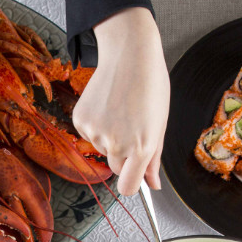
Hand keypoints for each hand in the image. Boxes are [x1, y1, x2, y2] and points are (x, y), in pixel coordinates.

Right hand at [72, 6, 169, 195]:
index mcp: (142, 147)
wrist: (129, 54)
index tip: (133, 176)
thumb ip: (154, 159)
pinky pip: (89, 135)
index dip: (131, 183)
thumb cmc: (150, 86)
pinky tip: (107, 105)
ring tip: (121, 110)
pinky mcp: (81, 121)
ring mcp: (96, 133)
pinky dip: (97, 125)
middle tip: (132, 127)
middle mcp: (117, 144)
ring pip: (103, 149)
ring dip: (110, 137)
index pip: (129, 187)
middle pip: (116, 168)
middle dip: (123, 156)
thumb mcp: (159, 124)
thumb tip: (153, 185)